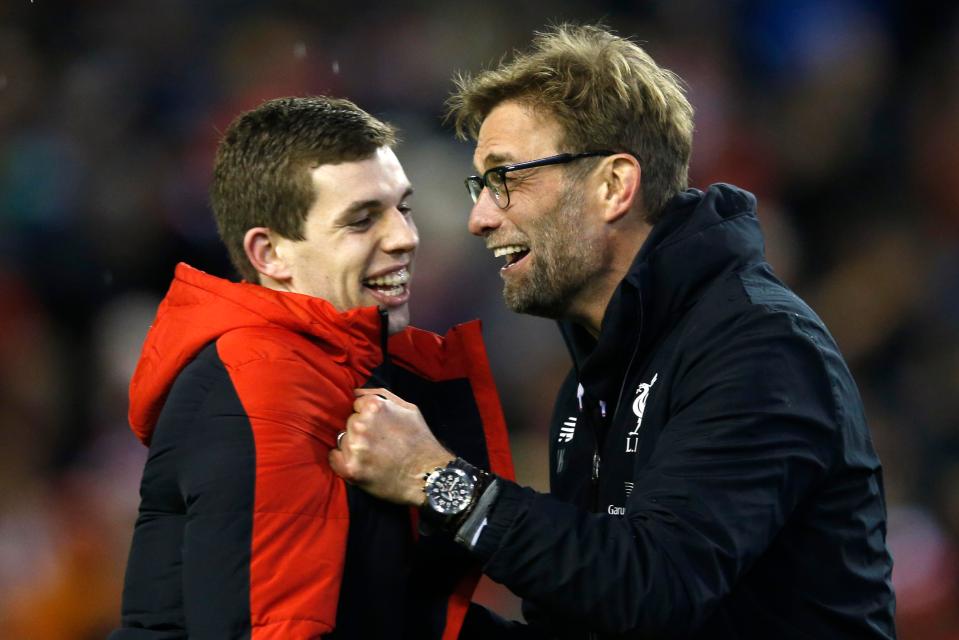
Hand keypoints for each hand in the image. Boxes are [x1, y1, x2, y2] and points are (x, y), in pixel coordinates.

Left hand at [329, 388, 453, 505]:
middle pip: (349, 423)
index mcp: (374, 407)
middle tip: (380, 443)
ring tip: (374, 456)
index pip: (356, 406)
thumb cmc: (419, 440)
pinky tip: (360, 463)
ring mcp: (355, 447)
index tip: (380, 428)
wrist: (428, 475)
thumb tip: (355, 391)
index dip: (368, 417)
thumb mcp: (408, 408)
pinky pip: (334, 458)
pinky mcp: (351, 469)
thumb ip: (381, 394)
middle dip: (361, 431)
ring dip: (353, 446)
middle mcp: (361, 425)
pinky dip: (342, 461)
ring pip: (343, 440)